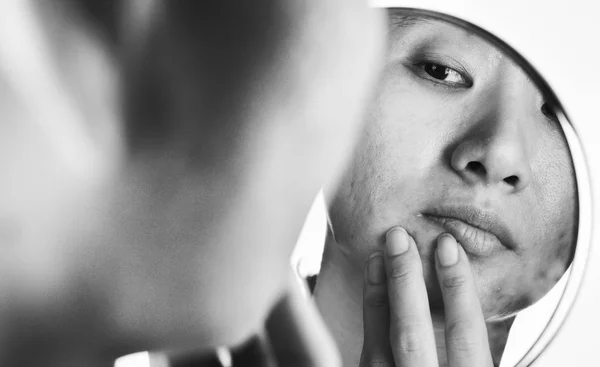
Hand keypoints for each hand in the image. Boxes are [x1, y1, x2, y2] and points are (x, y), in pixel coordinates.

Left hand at [359, 227, 493, 366]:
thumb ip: (473, 350)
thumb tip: (469, 296)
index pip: (465, 334)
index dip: (458, 288)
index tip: (449, 246)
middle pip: (411, 334)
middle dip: (404, 281)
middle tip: (399, 237)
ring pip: (378, 347)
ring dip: (378, 296)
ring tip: (378, 255)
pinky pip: (368, 354)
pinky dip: (370, 319)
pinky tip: (372, 290)